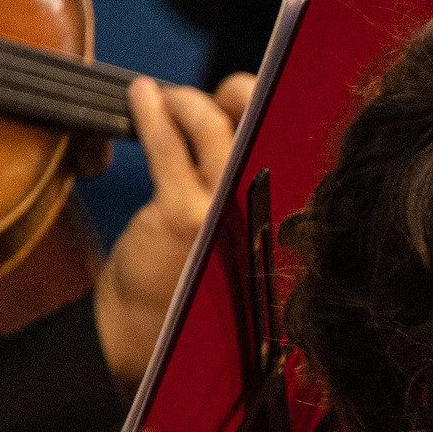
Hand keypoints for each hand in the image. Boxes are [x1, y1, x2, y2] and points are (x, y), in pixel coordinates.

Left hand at [92, 72, 252, 390]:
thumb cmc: (184, 279)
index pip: (290, 142)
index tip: (242, 96)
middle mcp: (265, 211)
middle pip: (265, 123)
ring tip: (166, 100)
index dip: (272, 106)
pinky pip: (167, 144)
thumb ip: (236, 184)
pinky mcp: (183, 215)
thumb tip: (232, 114)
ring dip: (187, 101)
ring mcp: (225, 213)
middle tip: (215, 96)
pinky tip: (142, 97)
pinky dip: (152, 112)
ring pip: (214, 125)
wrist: (148, 338)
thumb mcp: (225, 230)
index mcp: (283, 214)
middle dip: (241, 93)